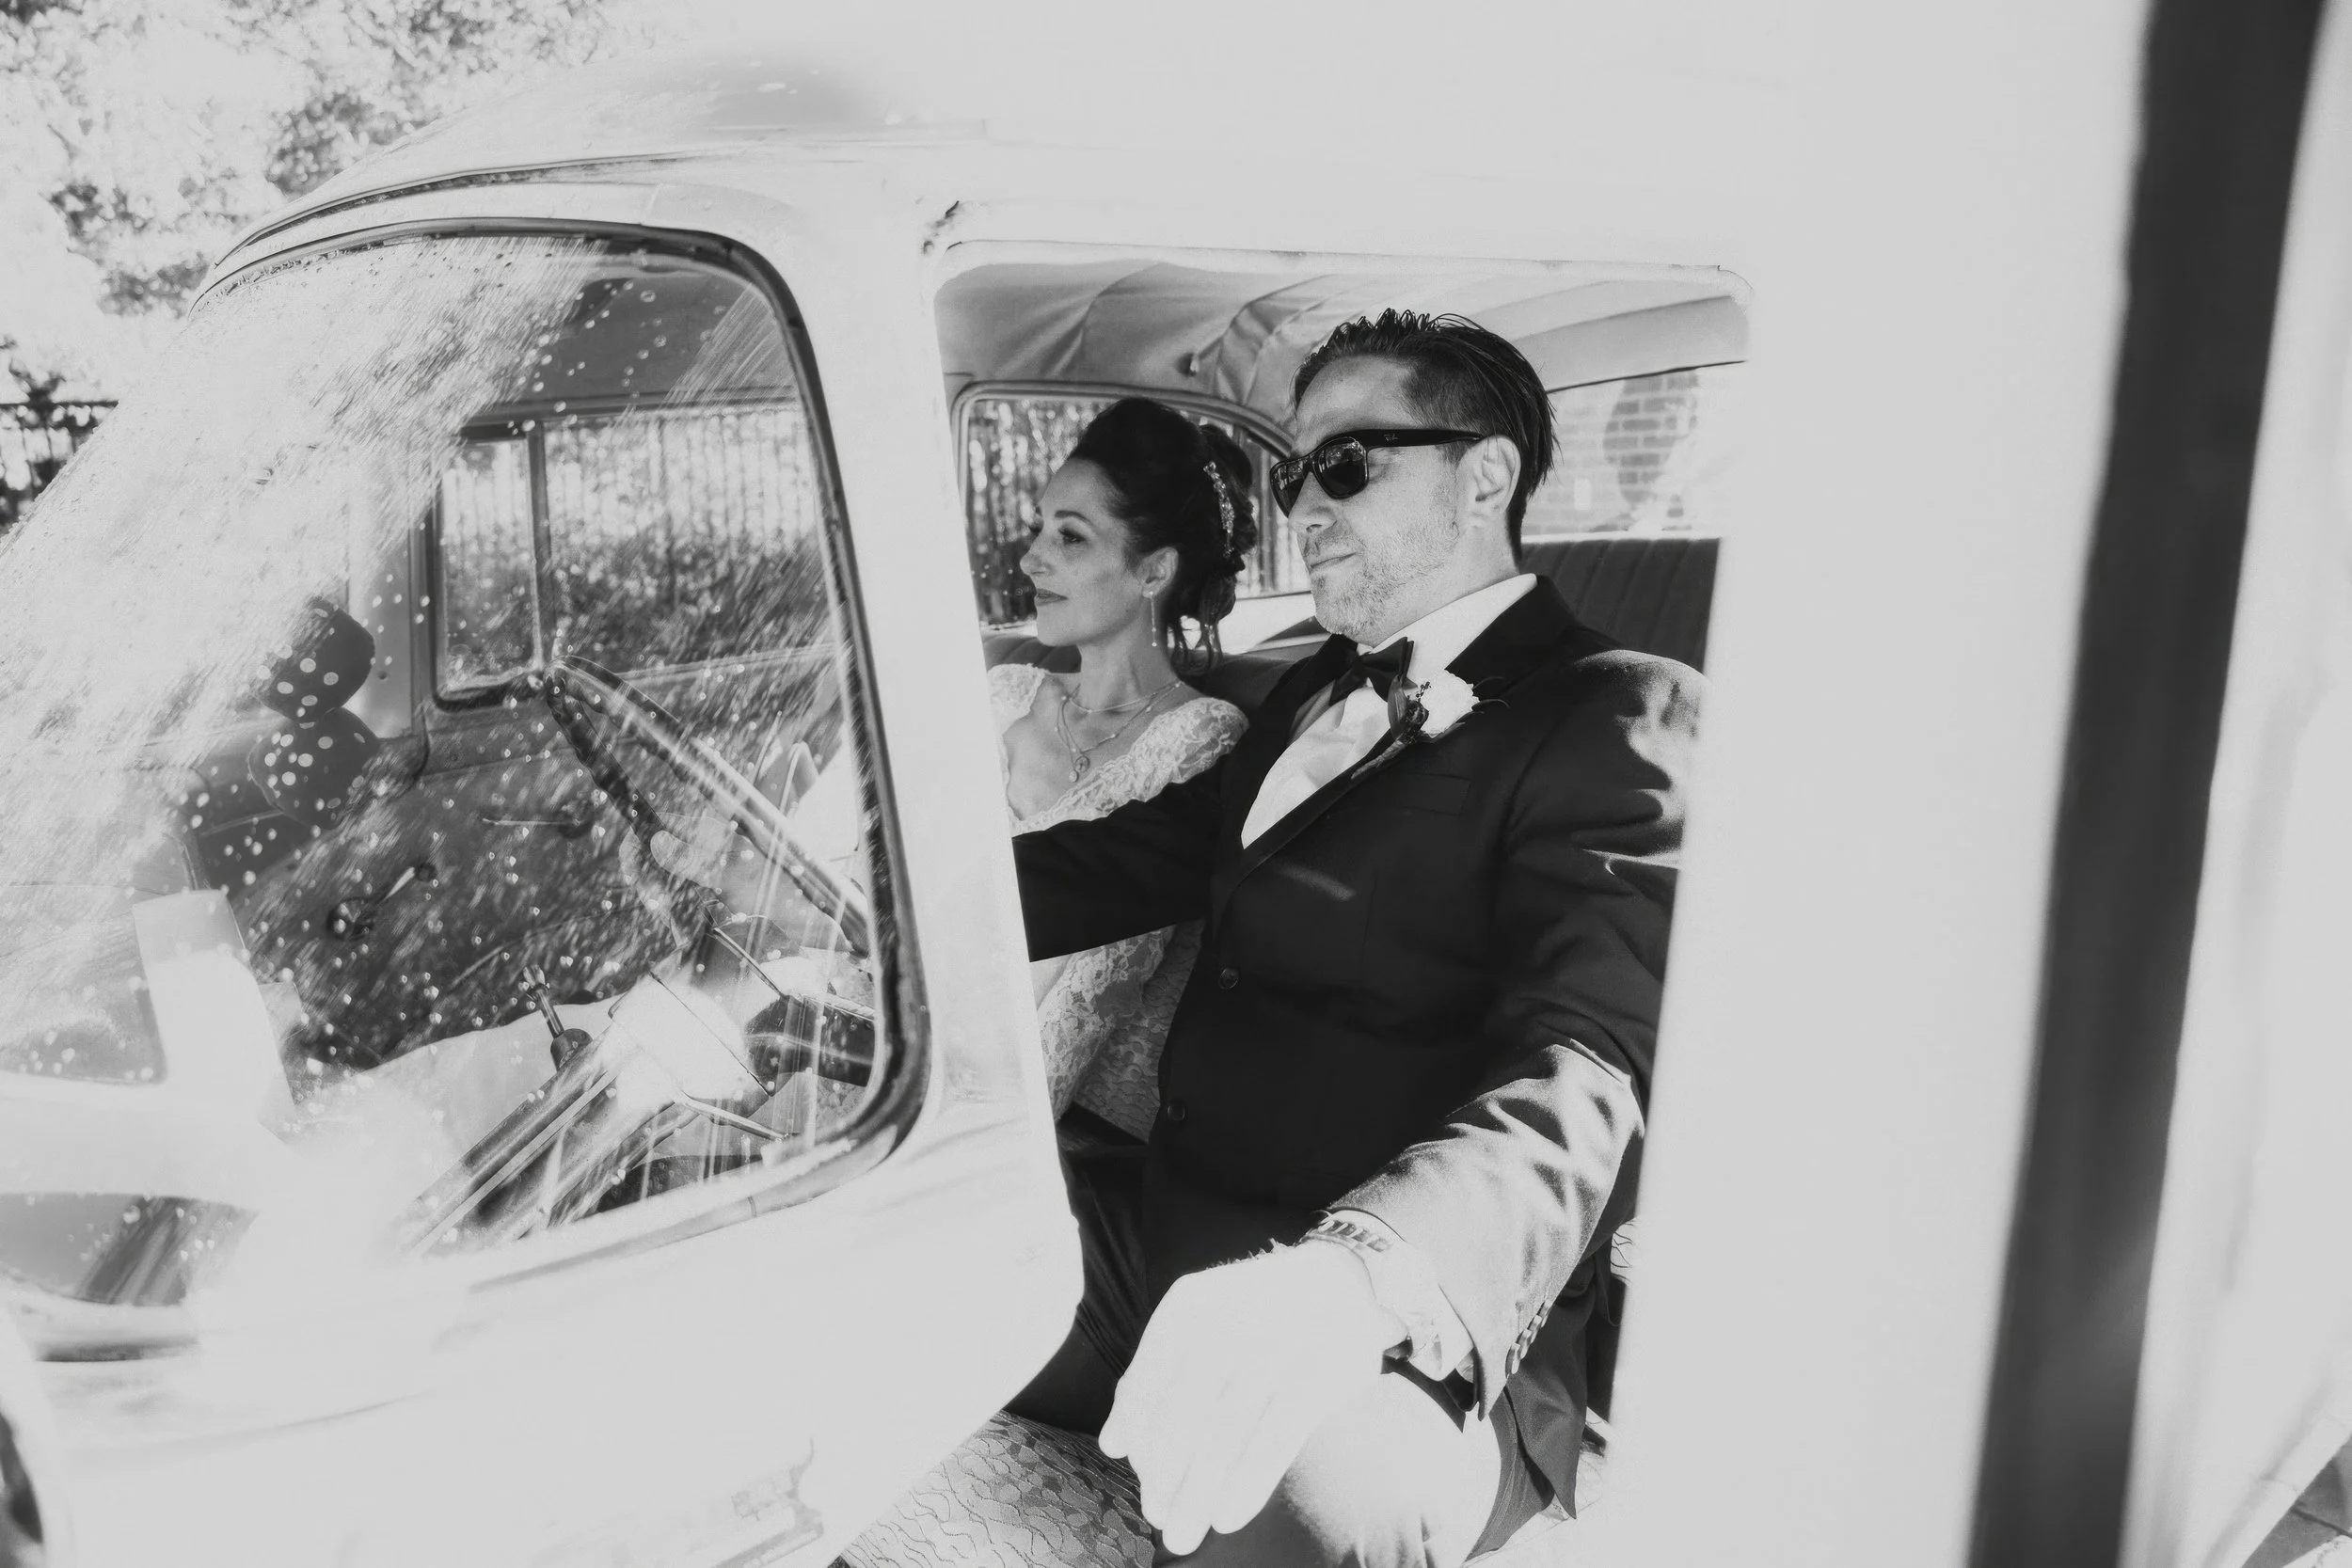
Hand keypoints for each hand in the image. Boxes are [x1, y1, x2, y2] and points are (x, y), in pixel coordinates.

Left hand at [1099, 1243, 1404, 1554]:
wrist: (1337, 1279)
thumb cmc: (1249, 1315)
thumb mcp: (1197, 1323)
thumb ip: (1154, 1374)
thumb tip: (1113, 1444)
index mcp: (1190, 1305)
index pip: (1149, 1379)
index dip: (1137, 1431)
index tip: (1132, 1472)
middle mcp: (1230, 1318)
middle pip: (1183, 1414)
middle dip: (1164, 1476)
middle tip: (1157, 1518)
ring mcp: (1278, 1343)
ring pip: (1225, 1433)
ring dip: (1198, 1492)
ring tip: (1184, 1531)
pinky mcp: (1322, 1371)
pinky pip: (1275, 1437)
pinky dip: (1247, 1482)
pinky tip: (1227, 1516)